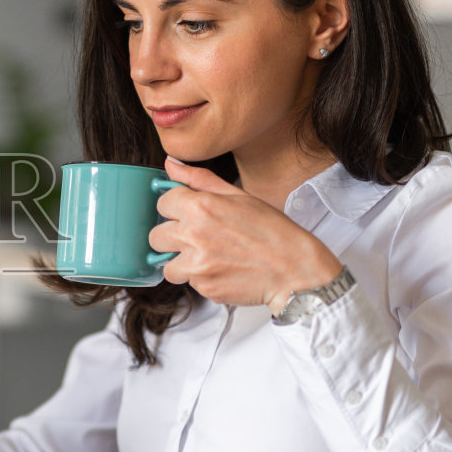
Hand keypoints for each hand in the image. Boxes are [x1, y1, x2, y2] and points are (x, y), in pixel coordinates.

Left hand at [152, 159, 342, 311]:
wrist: (294, 269)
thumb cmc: (272, 231)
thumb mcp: (239, 196)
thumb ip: (200, 180)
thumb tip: (171, 165)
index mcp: (200, 207)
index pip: (162, 203)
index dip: (176, 208)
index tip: (189, 213)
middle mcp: (193, 235)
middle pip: (156, 236)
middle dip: (173, 236)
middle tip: (199, 238)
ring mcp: (196, 265)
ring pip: (166, 264)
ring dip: (181, 262)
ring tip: (210, 257)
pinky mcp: (203, 287)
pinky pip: (188, 281)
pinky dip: (201, 277)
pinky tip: (223, 270)